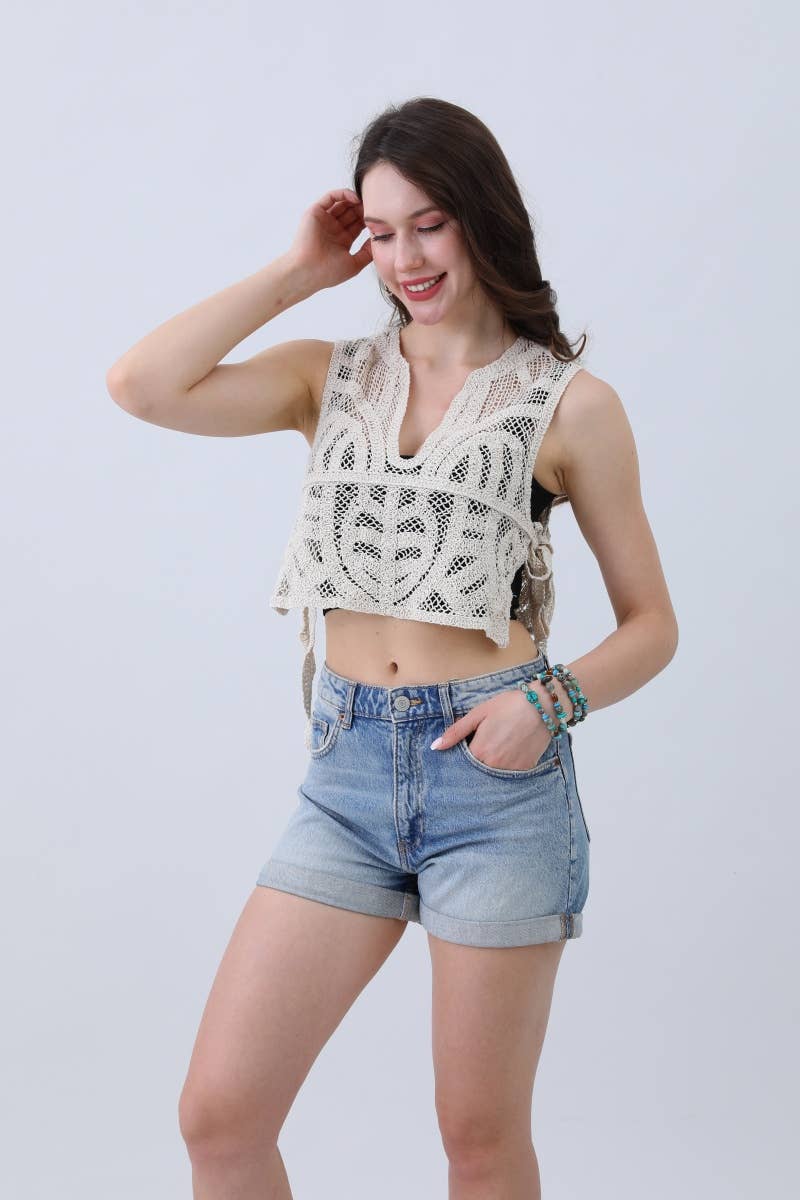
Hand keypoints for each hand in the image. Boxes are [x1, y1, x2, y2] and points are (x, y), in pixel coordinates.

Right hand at [285, 188, 372, 290]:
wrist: (307, 271)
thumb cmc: (328, 272)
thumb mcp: (354, 264)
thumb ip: (367, 252)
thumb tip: (379, 240)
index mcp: (342, 240)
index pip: (358, 224)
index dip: (369, 220)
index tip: (380, 218)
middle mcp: (333, 229)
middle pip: (351, 212)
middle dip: (363, 209)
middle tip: (375, 206)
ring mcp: (324, 220)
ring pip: (342, 203)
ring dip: (355, 201)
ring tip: (366, 201)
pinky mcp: (315, 212)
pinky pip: (331, 197)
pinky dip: (343, 194)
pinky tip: (355, 199)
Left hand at [431, 689, 553, 771]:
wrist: (543, 706)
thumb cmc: (509, 705)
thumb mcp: (479, 713)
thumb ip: (456, 732)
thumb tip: (435, 747)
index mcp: (479, 751)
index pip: (462, 762)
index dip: (463, 754)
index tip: (468, 745)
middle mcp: (493, 765)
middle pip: (477, 769)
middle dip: (477, 761)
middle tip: (487, 743)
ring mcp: (510, 770)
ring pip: (493, 773)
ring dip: (492, 764)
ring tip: (500, 744)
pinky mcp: (525, 769)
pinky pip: (510, 773)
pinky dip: (508, 764)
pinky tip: (512, 748)